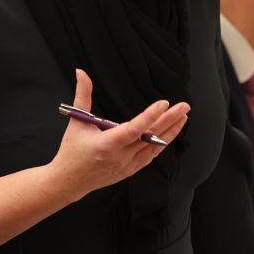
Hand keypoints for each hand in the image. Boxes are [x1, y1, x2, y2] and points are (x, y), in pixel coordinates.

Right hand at [44, 69, 190, 201]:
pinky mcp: (130, 171)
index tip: (164, 103)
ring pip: (154, 147)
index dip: (150, 116)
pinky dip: (162, 144)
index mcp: (106, 145)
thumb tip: (81, 72)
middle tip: (184, 106)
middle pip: (150, 137)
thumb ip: (82, 95)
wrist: (69, 181)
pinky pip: (151, 156)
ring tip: (183, 116)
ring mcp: (127, 166)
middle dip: (170, 120)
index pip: (134, 129)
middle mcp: (120, 157)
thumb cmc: (72, 151)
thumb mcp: (76, 121)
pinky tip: (170, 132)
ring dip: (170, 131)